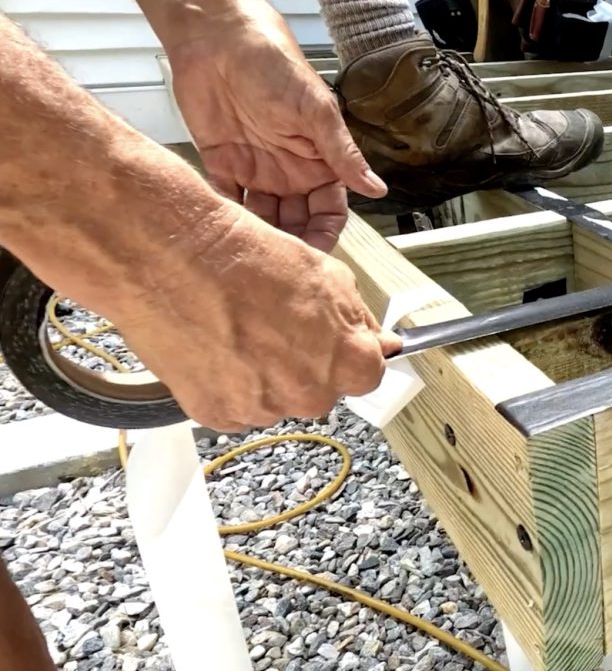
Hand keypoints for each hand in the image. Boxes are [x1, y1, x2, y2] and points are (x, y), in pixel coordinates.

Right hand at [110, 199, 401, 430]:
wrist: (173, 257)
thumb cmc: (244, 256)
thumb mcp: (326, 273)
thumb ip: (357, 318)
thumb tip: (380, 341)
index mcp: (348, 362)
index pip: (367, 375)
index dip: (346, 353)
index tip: (331, 342)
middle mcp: (310, 395)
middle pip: (319, 390)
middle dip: (305, 364)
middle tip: (274, 325)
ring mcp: (264, 410)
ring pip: (276, 399)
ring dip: (266, 375)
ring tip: (239, 330)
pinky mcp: (219, 415)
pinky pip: (237, 406)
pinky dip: (230, 383)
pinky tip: (217, 345)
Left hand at [167, 0, 385, 251]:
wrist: (217, 36)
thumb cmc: (273, 63)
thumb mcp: (316, 111)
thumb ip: (343, 154)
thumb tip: (378, 190)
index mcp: (317, 161)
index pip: (328, 210)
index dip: (324, 234)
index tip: (315, 257)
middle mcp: (289, 172)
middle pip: (295, 222)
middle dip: (292, 244)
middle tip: (282, 264)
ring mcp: (255, 171)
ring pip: (262, 219)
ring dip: (260, 237)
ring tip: (253, 254)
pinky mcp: (221, 165)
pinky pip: (226, 201)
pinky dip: (228, 219)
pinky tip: (228, 233)